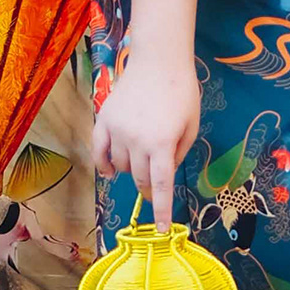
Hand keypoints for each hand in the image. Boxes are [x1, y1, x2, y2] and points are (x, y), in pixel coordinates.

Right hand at [93, 43, 202, 233]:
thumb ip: (178, 153)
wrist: (159, 60)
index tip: (162, 229)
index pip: (161, 186)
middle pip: (138, 179)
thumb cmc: (181, 92)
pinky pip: (98, 151)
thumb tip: (164, 174)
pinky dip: (102, 164)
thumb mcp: (191, 125)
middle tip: (154, 188)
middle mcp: (137, 141)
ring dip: (129, 170)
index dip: (162, 211)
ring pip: (118, 166)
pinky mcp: (103, 120)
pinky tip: (108, 170)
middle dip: (147, 188)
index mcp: (163, 143)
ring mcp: (118, 131)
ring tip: (139, 159)